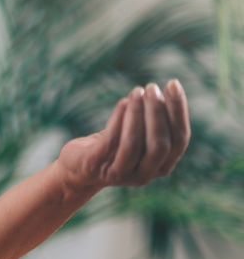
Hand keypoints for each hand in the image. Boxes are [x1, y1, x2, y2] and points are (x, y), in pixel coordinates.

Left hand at [57, 80, 189, 193]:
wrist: (79, 167)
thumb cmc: (115, 145)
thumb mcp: (140, 135)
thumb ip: (156, 121)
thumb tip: (171, 89)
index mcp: (163, 166)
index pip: (180, 139)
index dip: (178, 111)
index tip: (173, 84)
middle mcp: (146, 175)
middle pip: (160, 144)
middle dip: (157, 112)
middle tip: (151, 87)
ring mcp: (121, 174)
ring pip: (134, 143)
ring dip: (137, 113)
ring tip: (137, 91)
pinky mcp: (97, 167)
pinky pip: (111, 141)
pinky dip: (119, 119)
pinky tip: (123, 102)